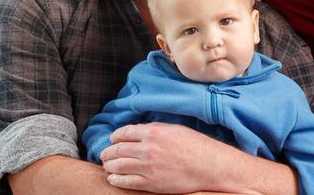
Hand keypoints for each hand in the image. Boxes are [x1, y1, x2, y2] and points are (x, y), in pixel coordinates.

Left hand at [100, 123, 262, 193]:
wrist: (209, 166)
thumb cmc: (196, 146)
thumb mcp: (175, 129)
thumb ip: (155, 129)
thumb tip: (139, 131)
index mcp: (154, 132)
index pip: (124, 133)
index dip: (115, 136)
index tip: (113, 139)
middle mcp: (148, 149)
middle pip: (118, 149)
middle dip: (108, 152)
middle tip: (104, 154)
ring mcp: (148, 167)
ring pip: (118, 165)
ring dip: (109, 165)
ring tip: (107, 166)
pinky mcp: (151, 183)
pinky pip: (126, 182)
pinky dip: (116, 180)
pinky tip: (113, 178)